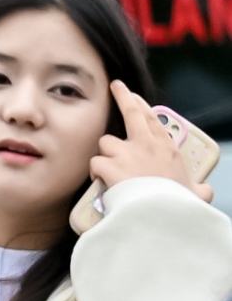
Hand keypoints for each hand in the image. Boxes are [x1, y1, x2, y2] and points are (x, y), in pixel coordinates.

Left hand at [90, 82, 213, 202]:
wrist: (162, 213)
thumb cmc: (178, 203)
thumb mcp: (196, 193)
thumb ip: (199, 189)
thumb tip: (205, 191)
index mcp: (166, 148)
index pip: (152, 119)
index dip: (141, 106)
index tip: (134, 96)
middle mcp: (146, 145)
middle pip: (131, 113)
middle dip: (123, 97)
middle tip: (117, 87)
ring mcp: (126, 153)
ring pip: (106, 143)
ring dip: (106, 154)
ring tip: (111, 170)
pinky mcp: (109, 166)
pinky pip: (95, 163)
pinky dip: (96, 172)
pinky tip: (102, 182)